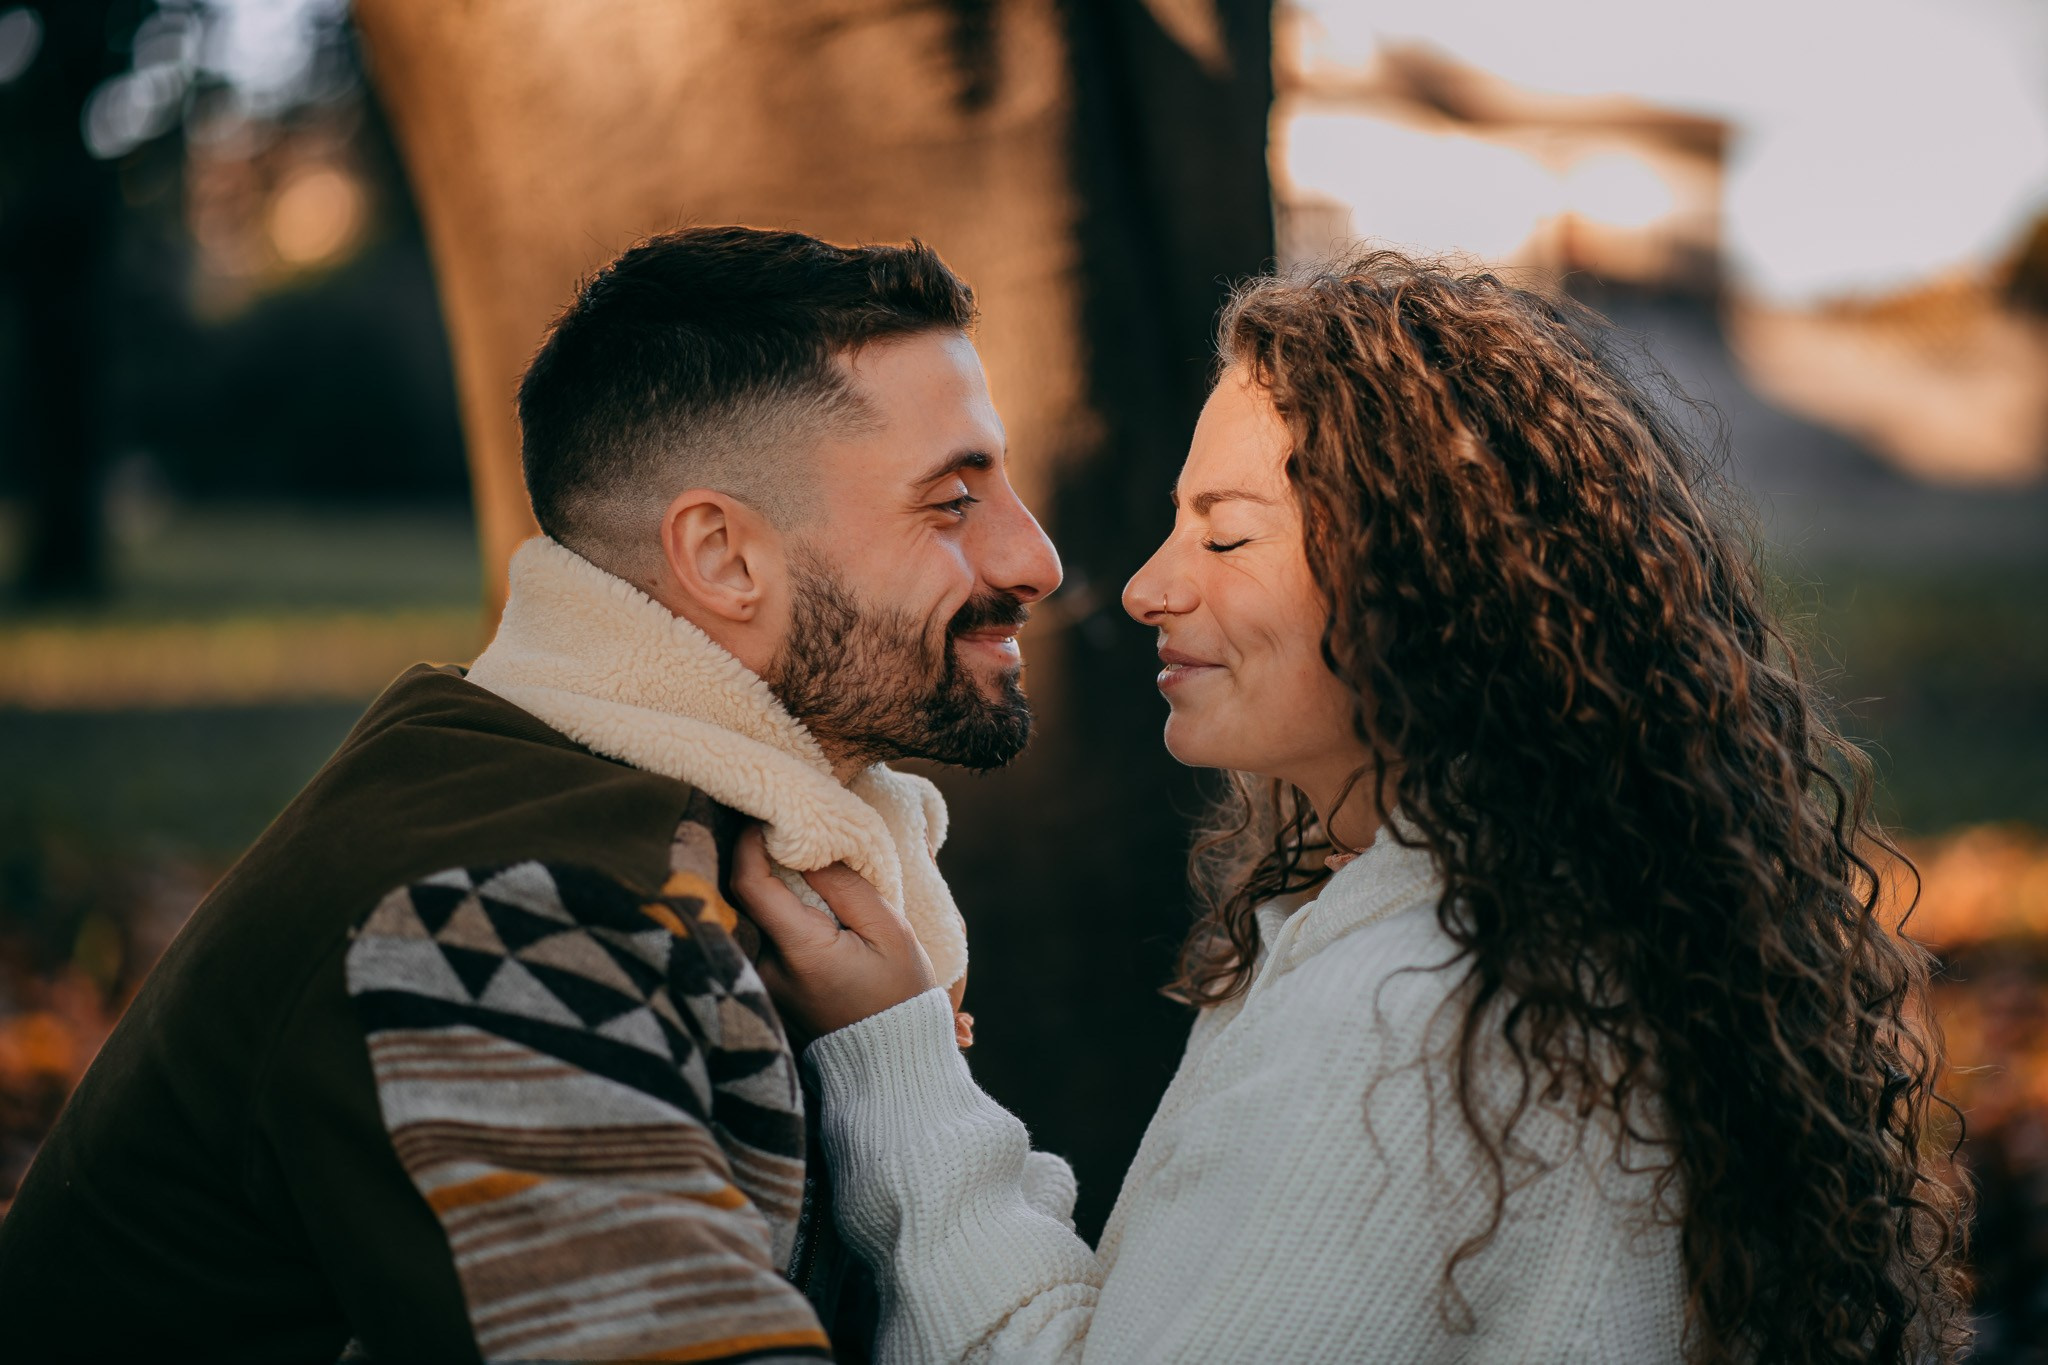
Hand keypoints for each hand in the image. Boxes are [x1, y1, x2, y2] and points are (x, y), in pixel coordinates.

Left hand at [731, 825, 938, 1039]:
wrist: (889, 1061)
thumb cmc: (898, 996)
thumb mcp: (889, 932)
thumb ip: (845, 886)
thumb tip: (807, 847)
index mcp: (799, 950)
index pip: (749, 883)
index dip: (749, 843)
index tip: (763, 817)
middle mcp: (768, 969)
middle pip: (748, 898)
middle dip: (763, 862)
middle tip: (783, 831)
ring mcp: (763, 984)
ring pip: (757, 918)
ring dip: (774, 891)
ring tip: (798, 866)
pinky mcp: (767, 991)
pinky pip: (764, 940)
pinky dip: (778, 917)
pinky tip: (803, 905)